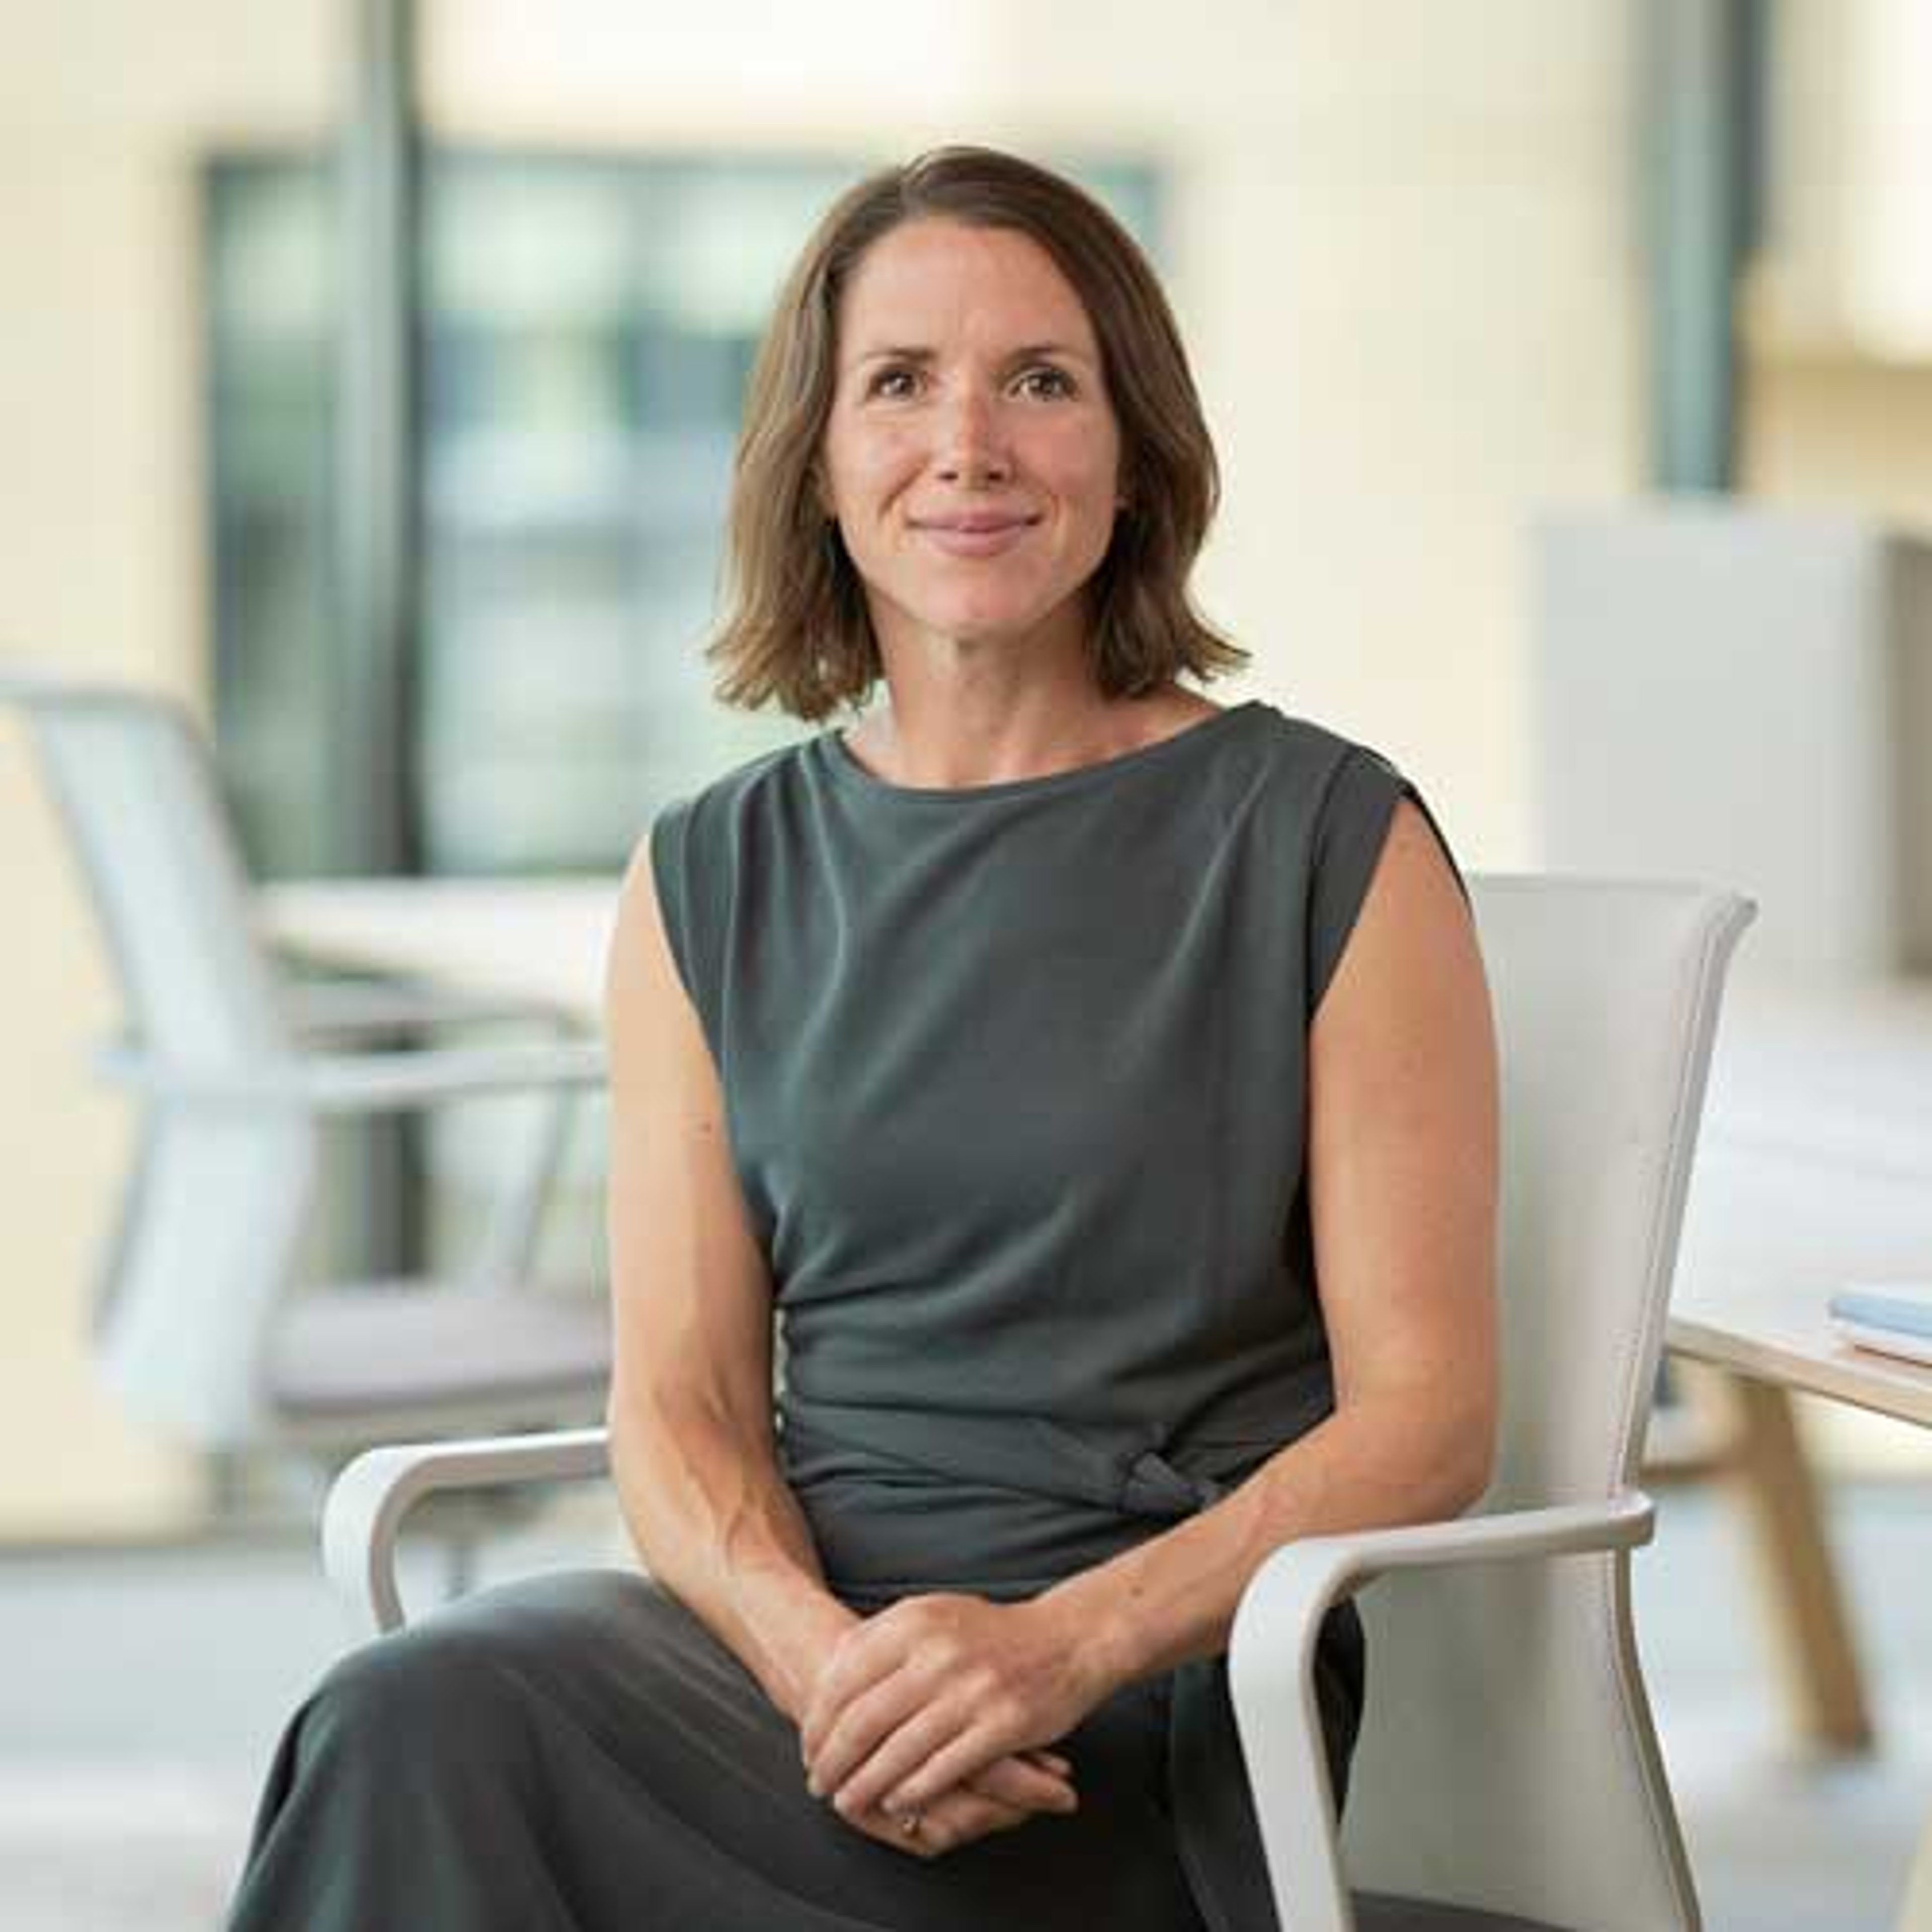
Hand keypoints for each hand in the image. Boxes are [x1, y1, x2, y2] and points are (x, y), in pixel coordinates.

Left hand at [799, 1592, 1110, 1846]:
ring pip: (898, 1751)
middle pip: (863, 1720)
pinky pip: (943, 1768)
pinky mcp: (1001, 1724)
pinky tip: (896, 1802)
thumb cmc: (990, 1634)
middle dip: (832, 1760)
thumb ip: (884, 1638)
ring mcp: (971, 1689)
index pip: (844, 1679)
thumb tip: (830, 1671)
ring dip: (865, 1785)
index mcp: (915, 1621)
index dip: (818, 1721)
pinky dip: (913, 1791)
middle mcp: (938, 1652)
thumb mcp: (933, 1615)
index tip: (807, 1747)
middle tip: (817, 1783)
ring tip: (846, 1802)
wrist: (1066, 1640)